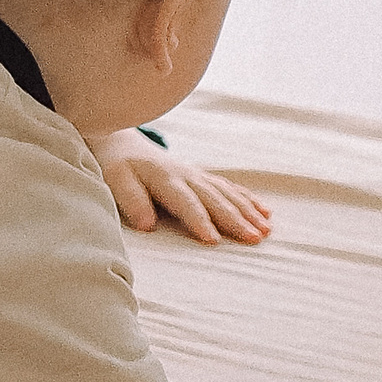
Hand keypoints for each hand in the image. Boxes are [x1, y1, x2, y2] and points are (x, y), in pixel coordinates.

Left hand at [94, 131, 269, 243]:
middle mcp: (186, 175)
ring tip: (266, 230)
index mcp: (164, 178)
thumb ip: (132, 200)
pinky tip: (265, 212)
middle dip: (235, 219)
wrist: (123, 140)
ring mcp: (198, 175)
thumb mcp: (116, 180)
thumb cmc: (117, 166)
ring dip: (248, 212)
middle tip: (254, 238)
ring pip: (227, 194)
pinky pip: (230, 188)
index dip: (199, 220)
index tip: (213, 240)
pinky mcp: (203, 177)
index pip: (185, 202)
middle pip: (214, 199)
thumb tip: (147, 225)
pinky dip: (248, 200)